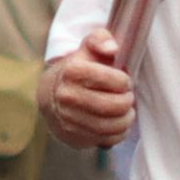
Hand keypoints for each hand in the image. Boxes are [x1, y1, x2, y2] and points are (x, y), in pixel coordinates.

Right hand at [40, 26, 136, 148]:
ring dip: (126, 119)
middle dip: (128, 102)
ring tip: (127, 111)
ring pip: (111, 125)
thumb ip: (100, 39)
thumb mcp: (87, 48)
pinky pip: (106, 139)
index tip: (124, 81)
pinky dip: (119, 133)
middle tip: (128, 97)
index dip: (125, 82)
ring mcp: (69, 118)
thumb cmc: (78, 69)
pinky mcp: (73, 135)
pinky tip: (119, 124)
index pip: (115, 80)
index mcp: (73, 71)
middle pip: (114, 106)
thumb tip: (112, 49)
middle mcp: (68, 96)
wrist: (51, 95)